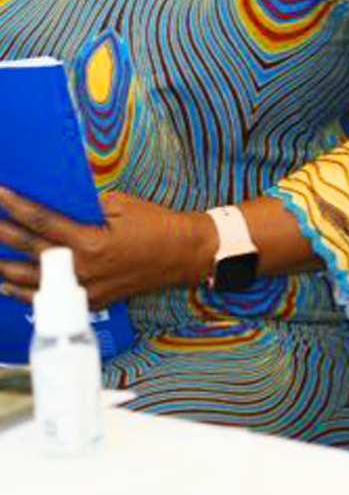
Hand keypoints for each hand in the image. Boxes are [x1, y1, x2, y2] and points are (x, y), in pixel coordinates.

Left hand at [0, 187, 209, 308]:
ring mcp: (84, 287)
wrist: (183, 254)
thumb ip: (87, 205)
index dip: (17, 207)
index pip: (43, 221)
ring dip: (5, 266)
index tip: (0, 194)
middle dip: (2, 234)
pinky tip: (9, 283)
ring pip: (31, 280)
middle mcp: (82, 268)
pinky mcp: (90, 300)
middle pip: (29, 250)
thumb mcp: (123, 205)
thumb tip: (60, 203)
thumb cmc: (156, 226)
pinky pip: (49, 298)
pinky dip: (25, 291)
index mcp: (91, 241)